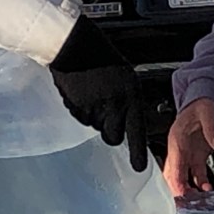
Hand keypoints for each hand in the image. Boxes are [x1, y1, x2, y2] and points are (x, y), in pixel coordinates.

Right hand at [50, 15, 147, 171]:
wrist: (75, 45)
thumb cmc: (101, 58)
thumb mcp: (125, 78)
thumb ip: (128, 101)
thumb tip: (127, 123)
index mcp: (131, 95)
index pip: (136, 130)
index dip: (138, 152)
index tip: (139, 168)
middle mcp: (115, 104)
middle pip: (113, 136)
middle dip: (110, 131)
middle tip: (106, 113)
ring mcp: (94, 108)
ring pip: (96, 127)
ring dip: (95, 117)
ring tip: (92, 94)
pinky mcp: (76, 108)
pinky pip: (81, 119)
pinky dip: (81, 110)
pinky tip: (82, 93)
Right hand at [163, 98, 213, 196]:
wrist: (204, 101)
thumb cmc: (201, 104)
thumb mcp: (207, 110)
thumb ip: (212, 126)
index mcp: (177, 138)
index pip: (174, 163)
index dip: (176, 180)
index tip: (181, 192)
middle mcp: (178, 148)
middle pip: (172, 174)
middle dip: (177, 190)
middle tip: (187, 204)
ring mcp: (186, 154)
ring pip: (181, 177)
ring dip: (187, 190)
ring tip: (197, 202)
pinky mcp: (195, 156)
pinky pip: (195, 174)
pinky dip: (200, 184)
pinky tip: (207, 190)